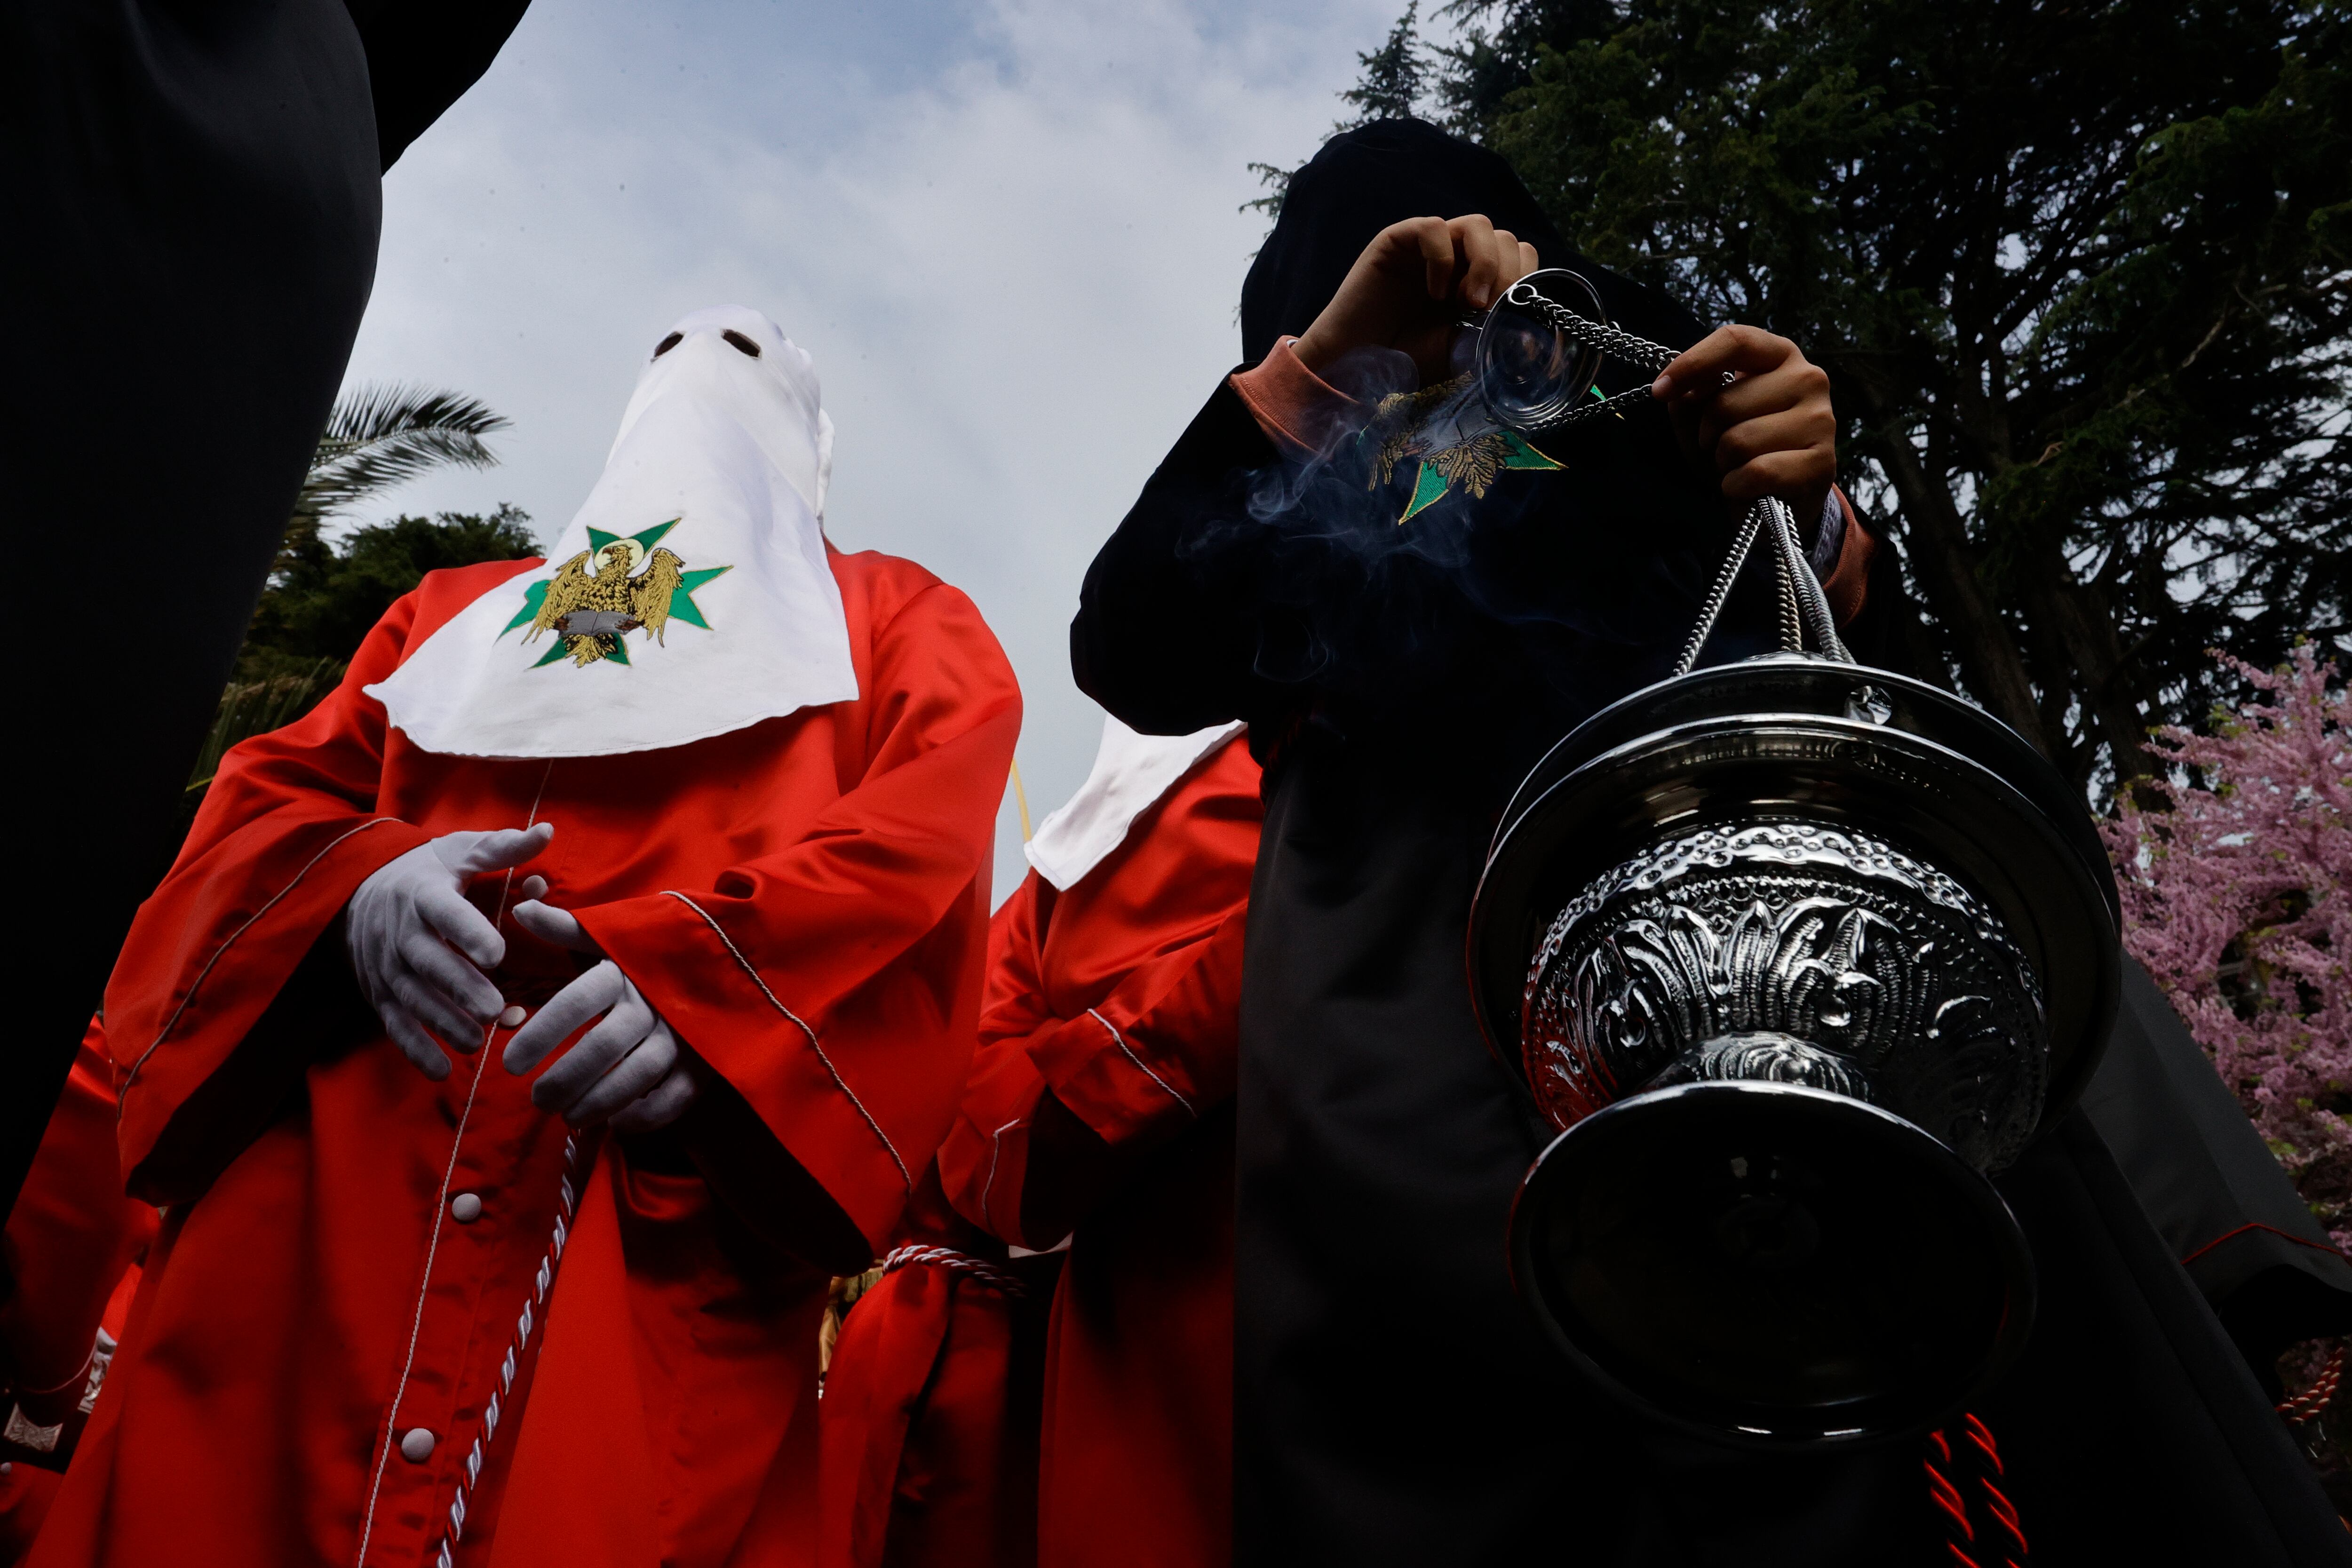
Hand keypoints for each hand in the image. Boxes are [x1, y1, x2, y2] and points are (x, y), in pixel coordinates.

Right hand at [346, 824, 553, 1080]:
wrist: (356, 890)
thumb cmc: (425, 871)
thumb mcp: (459, 850)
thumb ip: (502, 848)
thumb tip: (546, 832)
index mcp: (423, 894)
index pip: (444, 912)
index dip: (468, 931)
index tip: (497, 952)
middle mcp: (400, 932)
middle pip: (428, 963)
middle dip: (459, 988)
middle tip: (494, 1008)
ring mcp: (386, 966)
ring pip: (412, 998)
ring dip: (442, 1022)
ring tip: (477, 1040)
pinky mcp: (379, 993)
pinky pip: (394, 1024)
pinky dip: (415, 1049)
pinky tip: (442, 1070)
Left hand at [503, 899, 703, 1131]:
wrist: (731, 953)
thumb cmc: (655, 950)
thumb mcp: (614, 933)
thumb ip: (566, 928)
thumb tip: (522, 907)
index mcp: (626, 969)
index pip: (576, 1002)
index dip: (541, 1034)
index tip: (510, 1065)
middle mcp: (655, 999)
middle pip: (605, 1045)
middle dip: (565, 1078)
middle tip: (537, 1100)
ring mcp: (684, 1031)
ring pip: (640, 1073)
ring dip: (600, 1101)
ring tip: (568, 1116)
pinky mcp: (705, 1057)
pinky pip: (678, 1094)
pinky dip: (647, 1114)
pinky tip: (617, 1123)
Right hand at [1293, 214, 1539, 384]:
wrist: (1357, 361)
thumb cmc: (1406, 357)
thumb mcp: (1461, 350)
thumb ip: (1492, 337)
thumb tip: (1535, 341)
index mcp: (1476, 278)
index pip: (1518, 253)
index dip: (1523, 275)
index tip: (1508, 312)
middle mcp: (1457, 257)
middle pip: (1503, 235)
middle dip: (1505, 272)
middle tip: (1484, 309)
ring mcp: (1429, 247)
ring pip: (1477, 224)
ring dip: (1482, 262)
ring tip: (1466, 301)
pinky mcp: (1399, 240)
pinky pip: (1433, 226)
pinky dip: (1441, 258)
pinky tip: (1434, 291)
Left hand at [1651, 325, 1835, 524]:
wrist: (1776, 497)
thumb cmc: (1739, 449)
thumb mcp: (1705, 418)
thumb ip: (1691, 396)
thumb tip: (1680, 391)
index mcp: (1779, 355)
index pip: (1735, 341)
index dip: (1692, 364)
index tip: (1660, 391)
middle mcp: (1807, 378)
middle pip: (1726, 402)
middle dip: (1708, 434)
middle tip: (1719, 447)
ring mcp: (1820, 419)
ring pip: (1739, 441)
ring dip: (1723, 463)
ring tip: (1737, 465)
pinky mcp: (1821, 462)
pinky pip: (1757, 472)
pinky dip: (1737, 485)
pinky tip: (1745, 487)